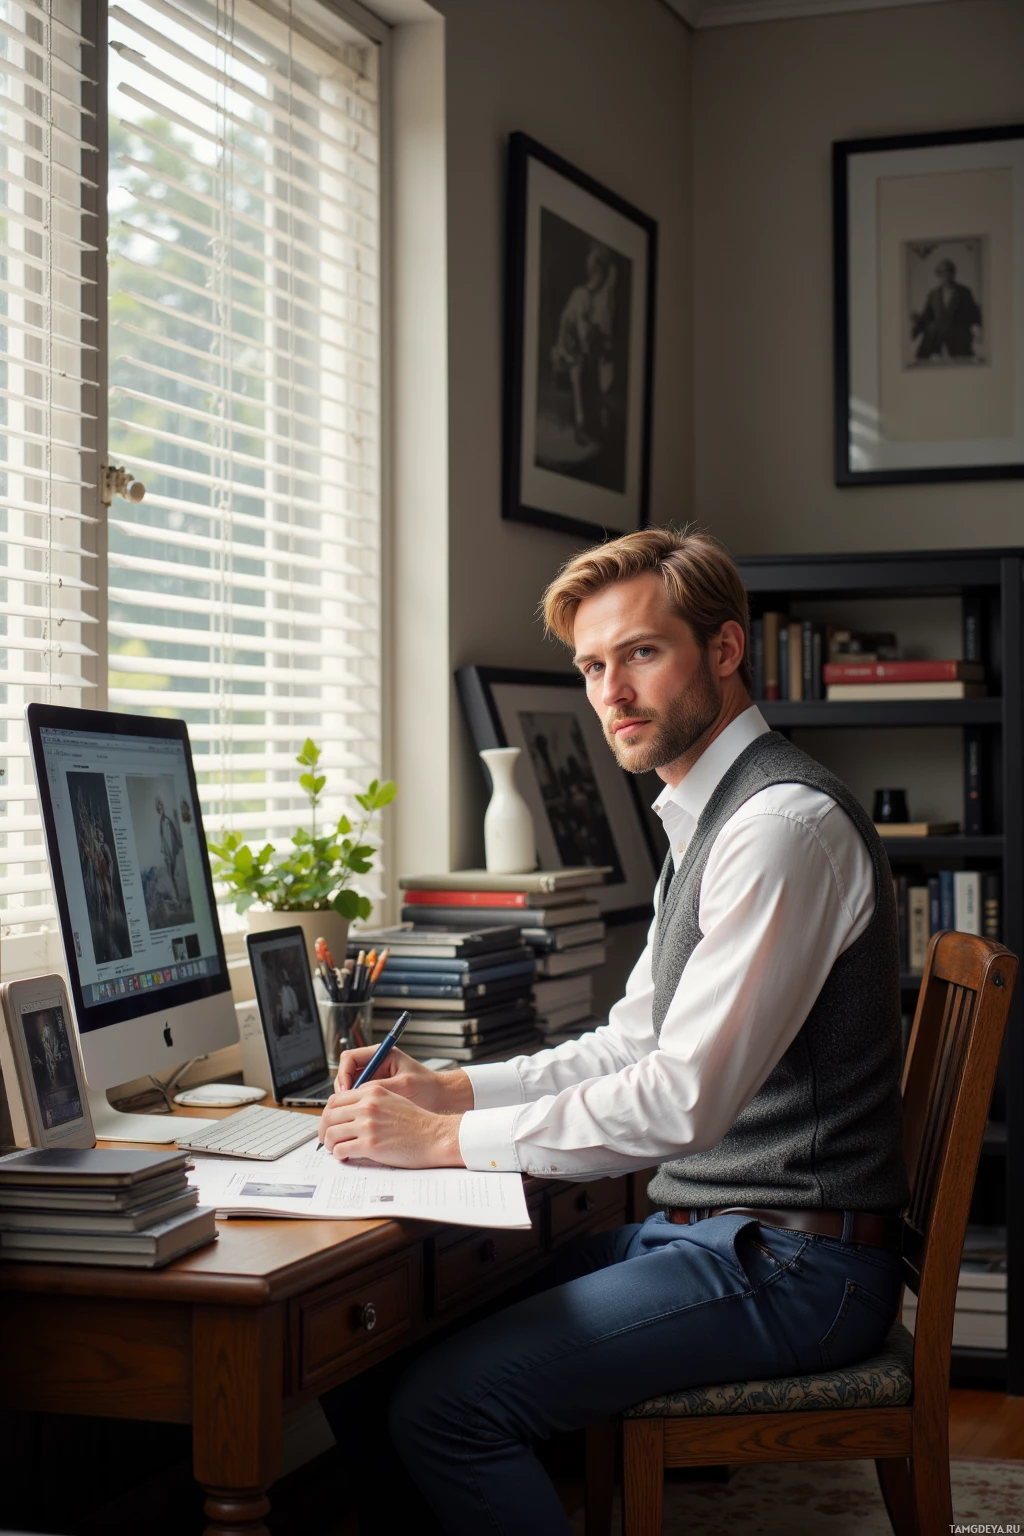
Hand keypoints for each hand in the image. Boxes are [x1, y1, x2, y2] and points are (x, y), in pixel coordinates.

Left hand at [318, 1083, 464, 1167]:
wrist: (435, 1135)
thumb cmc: (417, 1121)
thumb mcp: (393, 1099)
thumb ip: (370, 1101)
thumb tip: (348, 1112)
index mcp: (372, 1092)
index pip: (336, 1099)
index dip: (328, 1113)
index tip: (329, 1122)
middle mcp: (367, 1106)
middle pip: (329, 1116)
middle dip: (324, 1129)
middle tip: (326, 1138)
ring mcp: (368, 1125)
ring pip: (332, 1133)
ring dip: (330, 1144)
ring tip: (335, 1149)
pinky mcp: (370, 1145)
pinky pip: (341, 1150)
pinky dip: (339, 1155)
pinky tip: (345, 1156)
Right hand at [334, 1046, 472, 1113]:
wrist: (441, 1096)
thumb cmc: (427, 1087)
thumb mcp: (403, 1086)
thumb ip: (379, 1087)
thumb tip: (355, 1093)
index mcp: (381, 1054)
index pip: (349, 1058)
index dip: (343, 1074)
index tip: (346, 1092)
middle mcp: (375, 1064)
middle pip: (346, 1073)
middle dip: (343, 1089)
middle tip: (344, 1106)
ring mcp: (375, 1077)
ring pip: (351, 1087)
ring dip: (348, 1100)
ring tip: (351, 1115)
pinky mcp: (377, 1091)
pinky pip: (359, 1097)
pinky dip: (356, 1107)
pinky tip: (359, 1119)